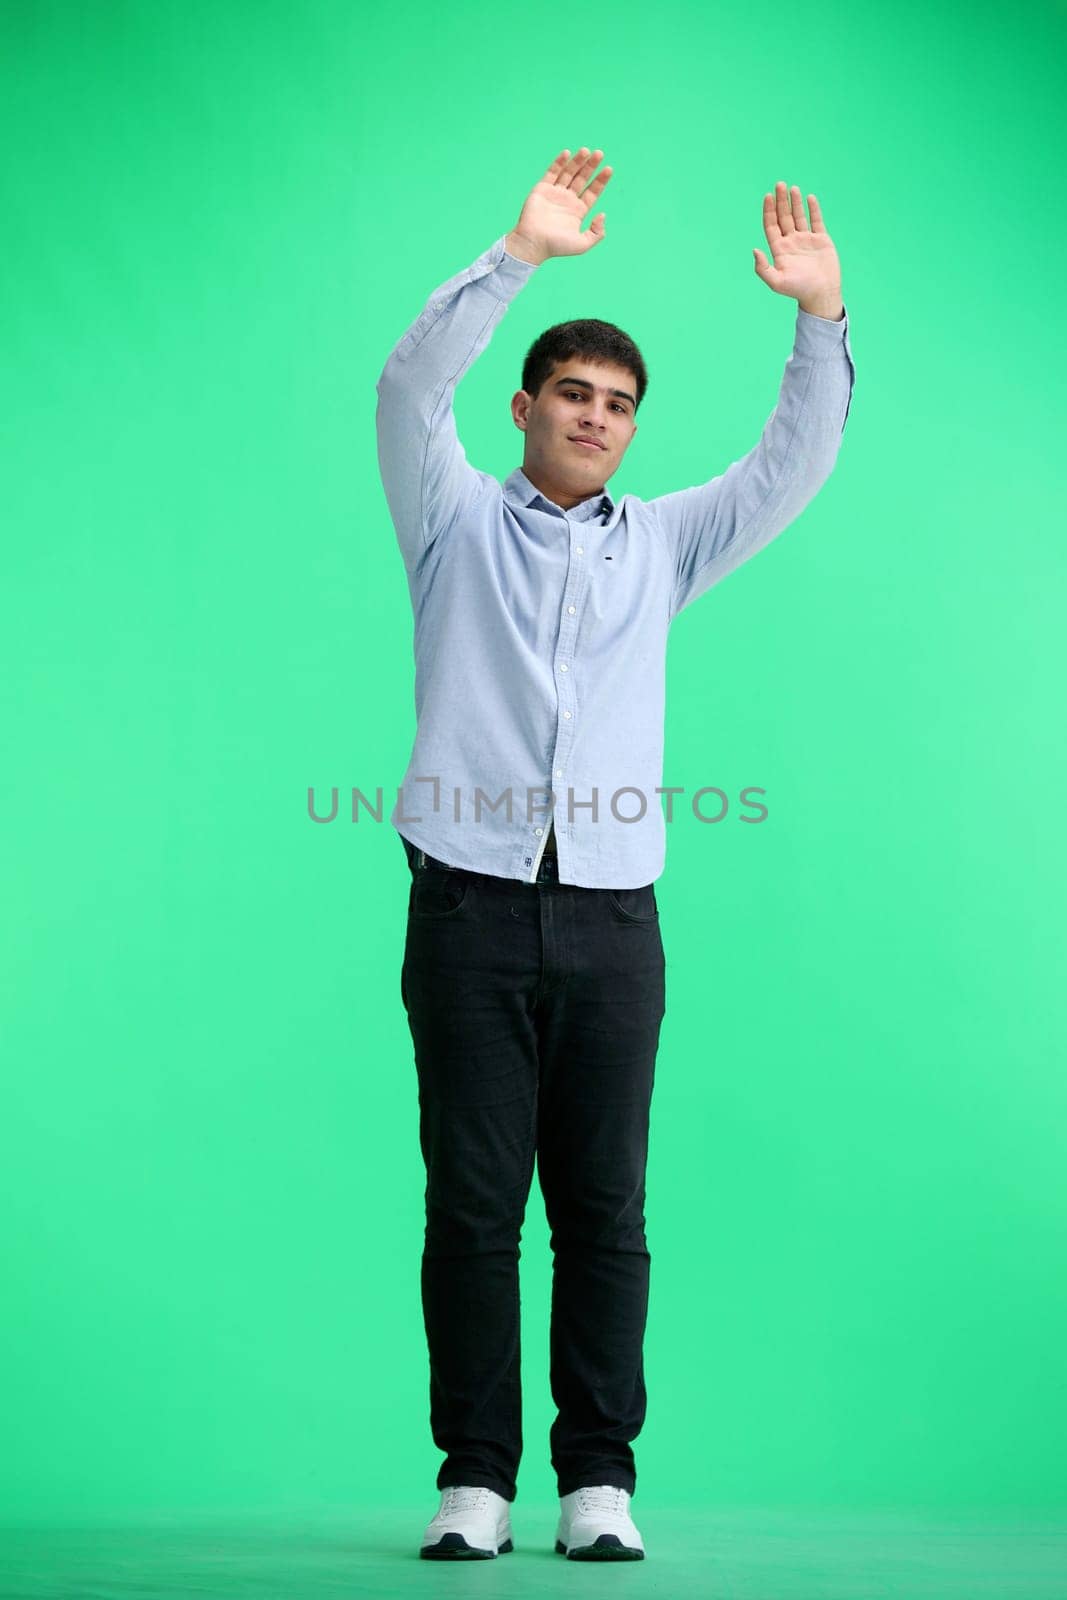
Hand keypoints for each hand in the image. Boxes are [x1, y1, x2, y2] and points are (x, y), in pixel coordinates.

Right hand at [505, 148, 611, 264]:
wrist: (533, 243)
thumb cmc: (557, 246)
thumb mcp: (583, 244)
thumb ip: (597, 233)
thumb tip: (603, 214)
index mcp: (579, 211)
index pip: (593, 191)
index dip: (601, 180)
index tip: (608, 169)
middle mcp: (568, 200)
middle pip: (582, 178)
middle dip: (591, 166)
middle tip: (600, 153)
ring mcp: (555, 193)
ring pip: (569, 173)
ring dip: (577, 161)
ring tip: (586, 151)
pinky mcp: (542, 189)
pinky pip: (552, 172)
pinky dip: (559, 162)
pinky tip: (567, 153)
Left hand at [753, 183, 842, 317]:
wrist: (821, 294)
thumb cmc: (798, 290)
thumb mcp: (776, 282)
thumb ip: (762, 268)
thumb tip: (754, 250)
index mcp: (779, 250)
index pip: (771, 225)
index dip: (768, 211)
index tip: (768, 196)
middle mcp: (791, 242)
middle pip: (784, 217)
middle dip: (781, 201)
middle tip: (779, 184)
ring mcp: (806, 240)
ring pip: (799, 216)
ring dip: (795, 202)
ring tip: (793, 188)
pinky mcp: (821, 240)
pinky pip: (816, 221)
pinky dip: (813, 209)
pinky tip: (809, 198)